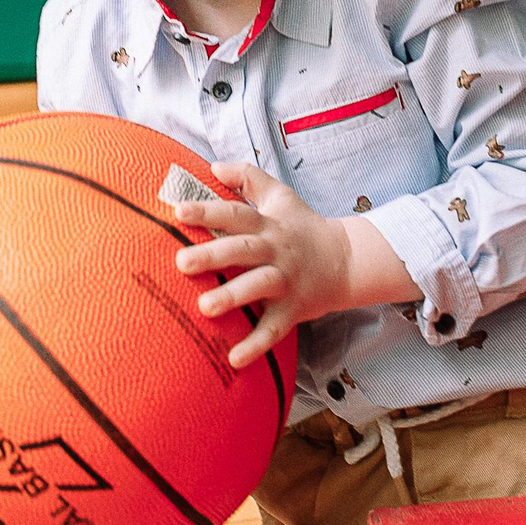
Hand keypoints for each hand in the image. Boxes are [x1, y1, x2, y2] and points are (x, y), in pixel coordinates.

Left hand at [171, 163, 375, 368]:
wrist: (347, 260)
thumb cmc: (304, 228)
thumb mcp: (281, 196)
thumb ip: (248, 178)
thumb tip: (213, 165)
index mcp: (269, 224)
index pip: (236, 213)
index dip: (208, 210)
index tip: (178, 210)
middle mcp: (276, 251)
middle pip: (243, 249)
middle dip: (212, 254)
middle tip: (181, 261)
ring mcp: (286, 281)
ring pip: (259, 287)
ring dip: (233, 296)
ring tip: (204, 307)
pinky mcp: (293, 309)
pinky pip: (274, 329)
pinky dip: (255, 345)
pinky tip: (234, 359)